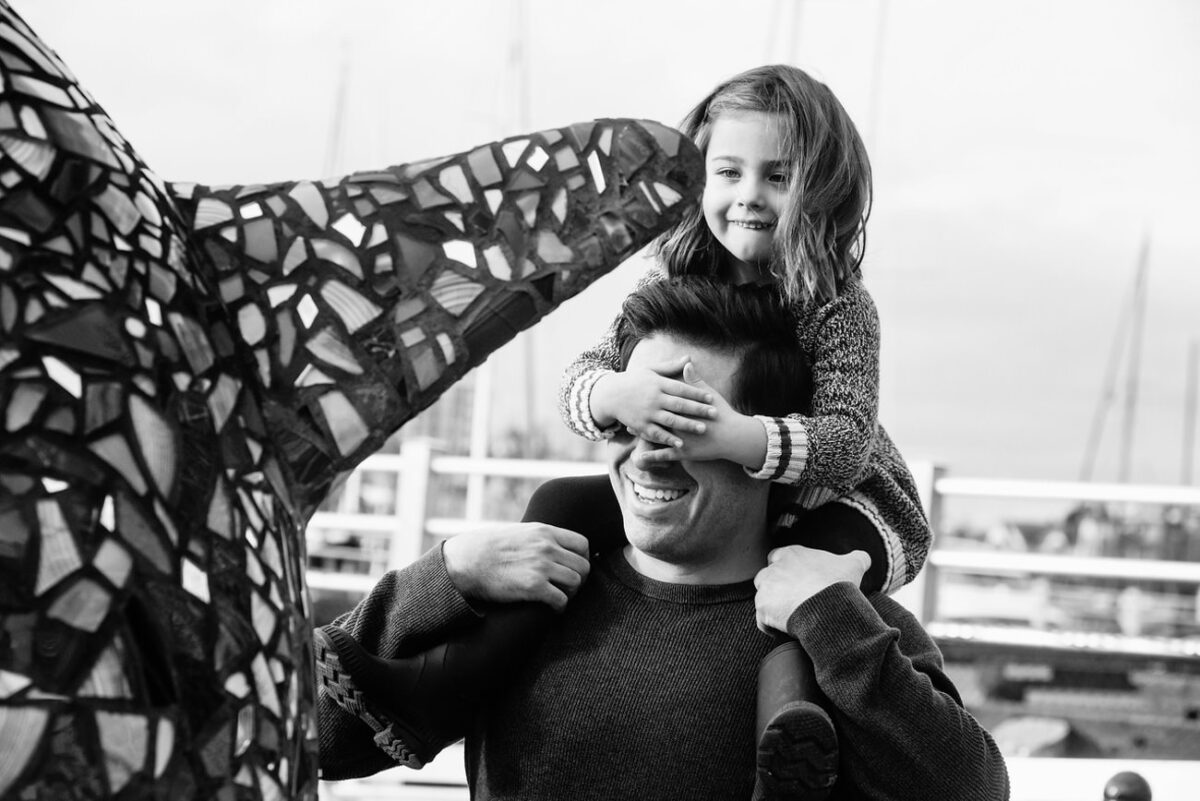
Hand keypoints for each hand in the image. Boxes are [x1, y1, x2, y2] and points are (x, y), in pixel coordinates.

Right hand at [442, 523, 590, 611]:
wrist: (467, 561)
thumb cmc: (489, 547)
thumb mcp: (519, 532)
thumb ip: (540, 537)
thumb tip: (555, 547)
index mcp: (544, 531)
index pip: (582, 544)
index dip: (582, 559)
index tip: (574, 568)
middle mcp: (546, 547)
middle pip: (582, 566)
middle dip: (579, 580)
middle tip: (568, 588)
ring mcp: (541, 566)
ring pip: (576, 583)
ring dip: (570, 594)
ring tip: (559, 597)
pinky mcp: (533, 587)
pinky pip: (561, 600)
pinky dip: (560, 607)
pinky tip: (552, 608)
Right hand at [590, 357, 714, 446]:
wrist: (610, 394)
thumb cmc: (633, 380)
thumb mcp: (650, 370)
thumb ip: (671, 367)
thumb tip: (689, 359)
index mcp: (658, 383)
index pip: (681, 389)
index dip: (697, 394)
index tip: (711, 398)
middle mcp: (653, 398)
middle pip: (680, 404)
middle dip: (698, 410)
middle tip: (714, 414)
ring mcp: (647, 412)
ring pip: (671, 420)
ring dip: (687, 425)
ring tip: (703, 429)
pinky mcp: (640, 425)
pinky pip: (656, 433)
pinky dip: (668, 439)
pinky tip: (681, 444)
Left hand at [630, 363, 767, 469]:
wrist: (732, 435)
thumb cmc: (721, 413)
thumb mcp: (708, 393)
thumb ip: (694, 380)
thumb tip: (686, 362)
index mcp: (683, 407)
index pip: (662, 398)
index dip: (647, 394)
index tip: (635, 390)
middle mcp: (678, 422)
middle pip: (654, 415)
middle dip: (640, 411)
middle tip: (627, 407)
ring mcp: (679, 438)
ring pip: (656, 434)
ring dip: (642, 431)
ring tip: (629, 429)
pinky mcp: (682, 452)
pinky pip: (663, 455)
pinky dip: (651, 457)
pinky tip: (640, 458)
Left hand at [754, 545, 870, 633]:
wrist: (829, 607)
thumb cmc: (838, 584)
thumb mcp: (853, 565)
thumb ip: (858, 557)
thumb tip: (864, 558)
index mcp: (790, 554)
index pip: (778, 557)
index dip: (786, 569)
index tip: (796, 580)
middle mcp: (773, 568)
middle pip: (767, 577)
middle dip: (776, 587)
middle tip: (793, 599)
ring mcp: (766, 589)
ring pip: (763, 597)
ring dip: (772, 606)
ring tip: (789, 616)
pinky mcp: (763, 609)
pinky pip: (762, 620)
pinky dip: (771, 626)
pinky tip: (785, 630)